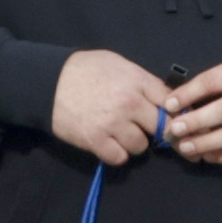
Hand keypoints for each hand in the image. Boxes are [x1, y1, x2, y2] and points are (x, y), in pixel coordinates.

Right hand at [52, 51, 169, 166]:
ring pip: (141, 146)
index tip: (167, 117)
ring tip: (120, 134)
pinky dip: (116, 153)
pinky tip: (109, 143)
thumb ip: (142, 80)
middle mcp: (129, 104)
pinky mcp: (96, 141)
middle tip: (143, 127)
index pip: (171, 101)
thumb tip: (164, 97)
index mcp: (137, 81)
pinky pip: (119, 158)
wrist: (49, 82)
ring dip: (133, 142)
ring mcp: (113, 124)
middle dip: (154, 129)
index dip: (172, 112)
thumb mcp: (118, 64)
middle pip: (161, 127)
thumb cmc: (84, 70)